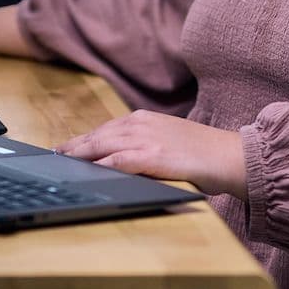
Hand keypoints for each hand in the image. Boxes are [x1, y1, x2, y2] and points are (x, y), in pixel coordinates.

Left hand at [55, 110, 246, 198]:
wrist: (232, 155)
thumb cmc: (203, 153)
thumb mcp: (169, 140)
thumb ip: (145, 145)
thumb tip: (119, 158)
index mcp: (145, 119)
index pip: (106, 128)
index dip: (83, 139)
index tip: (66, 146)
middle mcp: (141, 124)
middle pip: (99, 135)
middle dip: (75, 146)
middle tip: (57, 154)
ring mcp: (147, 139)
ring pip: (103, 145)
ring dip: (81, 154)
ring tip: (64, 162)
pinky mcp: (153, 156)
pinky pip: (119, 160)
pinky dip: (101, 164)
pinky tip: (89, 170)